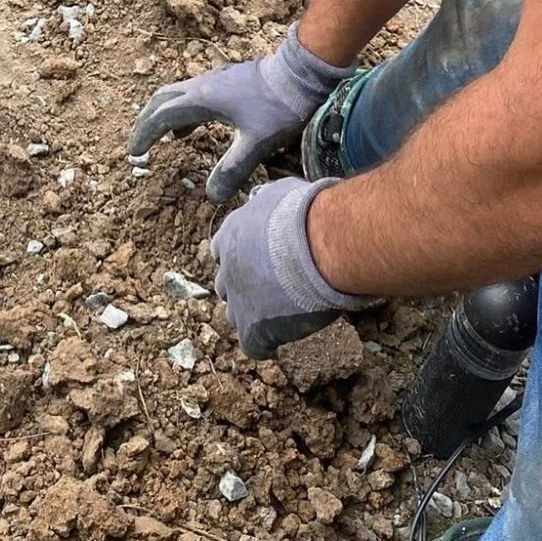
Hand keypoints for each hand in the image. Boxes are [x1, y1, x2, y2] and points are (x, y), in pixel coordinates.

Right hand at [128, 30, 353, 201]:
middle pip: (162, 99)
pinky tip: (192, 127)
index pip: (162, 116)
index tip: (133, 153)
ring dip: (164, 114)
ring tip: (161, 138)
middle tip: (139, 143)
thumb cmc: (279, 107)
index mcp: (203, 99)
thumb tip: (211, 196)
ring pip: (177, 94)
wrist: (301, 73)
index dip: (145, 134)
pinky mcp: (227, 80)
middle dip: (147, 121)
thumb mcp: (257, 143)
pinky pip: (193, 94)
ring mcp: (215, 79)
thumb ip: (232, 169)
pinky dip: (183, 111)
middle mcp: (203, 85)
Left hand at [212, 177, 368, 357]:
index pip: (223, 251)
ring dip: (253, 315)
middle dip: (244, 286)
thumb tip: (268, 198)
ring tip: (279, 315)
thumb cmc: (307, 214)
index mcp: (229, 235)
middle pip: (226, 284)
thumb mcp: (279, 194)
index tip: (262, 260)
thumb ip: (266, 201)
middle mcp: (227, 268)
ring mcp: (238, 301)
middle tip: (274, 288)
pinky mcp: (253, 329)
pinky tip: (282, 339)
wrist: (319, 245)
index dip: (242, 258)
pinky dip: (266, 345)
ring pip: (235, 315)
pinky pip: (253, 346)